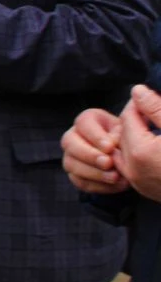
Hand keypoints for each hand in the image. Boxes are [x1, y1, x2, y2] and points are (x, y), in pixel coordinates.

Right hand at [62, 107, 127, 193]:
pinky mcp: (75, 174)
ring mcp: (71, 156)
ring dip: (94, 173)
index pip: (83, 123)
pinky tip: (114, 184)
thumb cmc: (127, 140)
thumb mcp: (126, 133)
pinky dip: (98, 185)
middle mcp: (73, 136)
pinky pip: (80, 181)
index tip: (110, 148)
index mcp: (87, 120)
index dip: (95, 136)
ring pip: (71, 164)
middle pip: (69, 143)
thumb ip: (117, 136)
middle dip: (89, 155)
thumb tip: (109, 148)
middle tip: (108, 163)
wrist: (130, 157)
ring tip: (115, 177)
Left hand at [115, 86, 160, 200]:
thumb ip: (156, 108)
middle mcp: (133, 169)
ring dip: (135, 135)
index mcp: (140, 151)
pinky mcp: (145, 190)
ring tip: (155, 128)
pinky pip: (131, 165)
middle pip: (124, 132)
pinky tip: (156, 146)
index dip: (139, 104)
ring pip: (125, 149)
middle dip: (137, 119)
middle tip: (153, 111)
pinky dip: (137, 153)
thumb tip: (137, 91)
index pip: (128, 116)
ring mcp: (138, 182)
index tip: (150, 98)